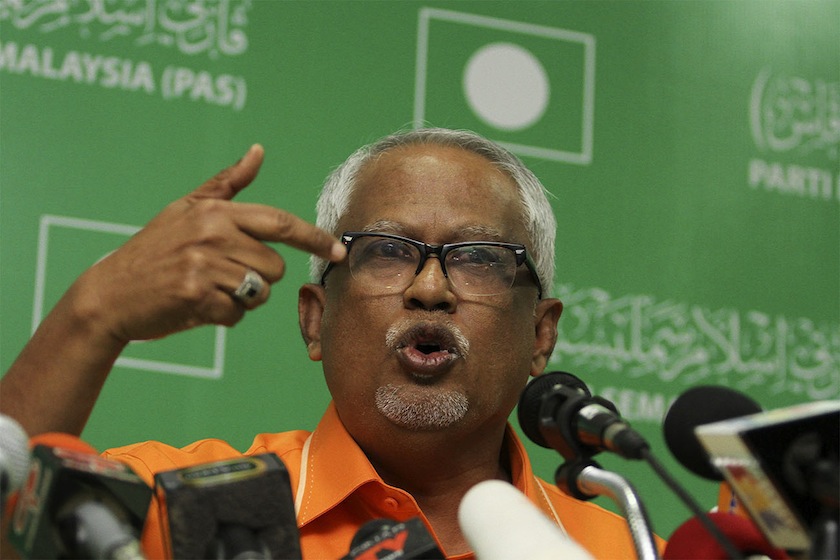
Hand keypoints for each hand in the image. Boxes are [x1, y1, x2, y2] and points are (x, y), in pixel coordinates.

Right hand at [70, 144, 344, 343]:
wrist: (110, 293)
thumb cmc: (154, 249)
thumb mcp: (187, 208)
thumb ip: (227, 184)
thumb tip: (258, 151)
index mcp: (216, 211)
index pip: (280, 223)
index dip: (315, 239)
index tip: (339, 251)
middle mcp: (212, 234)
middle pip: (274, 267)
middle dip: (258, 278)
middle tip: (222, 275)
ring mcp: (204, 265)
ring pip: (259, 292)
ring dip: (240, 299)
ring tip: (208, 289)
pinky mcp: (196, 296)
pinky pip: (236, 315)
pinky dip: (222, 316)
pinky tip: (197, 305)